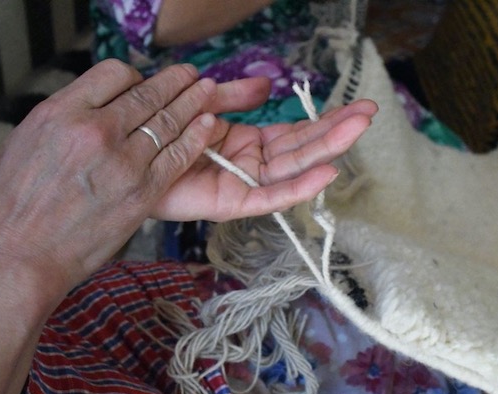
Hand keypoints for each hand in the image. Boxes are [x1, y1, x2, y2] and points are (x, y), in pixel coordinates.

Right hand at [0, 60, 221, 293]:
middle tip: (190, 73)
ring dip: (193, 102)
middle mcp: (96, 130)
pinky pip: (178, 156)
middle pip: (147, 93)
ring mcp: (124, 162)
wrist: (22, 253)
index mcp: (63, 111)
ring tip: (207, 90)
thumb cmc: (16, 202)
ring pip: (168, 121)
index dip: (134, 75)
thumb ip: (65, 115)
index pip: (113, 73)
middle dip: (174, 81)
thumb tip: (93, 103)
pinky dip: (196, 137)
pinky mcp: (143, 191)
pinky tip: (208, 124)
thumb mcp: (26, 139)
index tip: (142, 82)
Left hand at [153, 95, 377, 221]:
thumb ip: (236, 97)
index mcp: (249, 145)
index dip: (327, 121)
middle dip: (336, 132)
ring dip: (327, 151)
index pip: (297, 135)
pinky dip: (297, 188)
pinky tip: (325, 172)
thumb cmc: (163, 136)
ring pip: (293, 170)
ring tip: (358, 130)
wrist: (128, 161)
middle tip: (369, 113)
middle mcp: (252, 167)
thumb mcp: (205, 106)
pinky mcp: (230, 204)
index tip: (360, 107)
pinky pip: (268, 197)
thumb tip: (267, 85)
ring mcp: (244, 186)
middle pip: (303, 150)